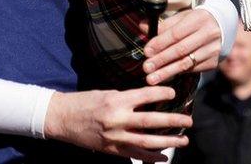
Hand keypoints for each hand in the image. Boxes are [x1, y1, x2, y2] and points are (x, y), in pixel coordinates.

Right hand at [44, 87, 191, 160]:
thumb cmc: (83, 102)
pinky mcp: (111, 150)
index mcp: (116, 101)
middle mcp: (117, 119)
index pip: (145, 96)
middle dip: (173, 121)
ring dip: (168, 142)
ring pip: (147, 142)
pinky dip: (151, 157)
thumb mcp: (105, 93)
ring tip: (183, 140)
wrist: (62, 118)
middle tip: (188, 120)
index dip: (162, 95)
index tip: (174, 94)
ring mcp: (115, 137)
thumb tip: (147, 101)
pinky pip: (135, 155)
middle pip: (151, 121)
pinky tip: (164, 157)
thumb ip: (125, 99)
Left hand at [142, 8, 220, 84]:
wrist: (221, 27)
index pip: (176, 34)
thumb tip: (143, 27)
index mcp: (199, 19)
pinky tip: (166, 76)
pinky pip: (192, 69)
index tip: (147, 51)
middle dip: (161, 60)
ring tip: (153, 78)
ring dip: (167, 72)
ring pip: (186, 63)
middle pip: (180, 50)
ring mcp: (213, 50)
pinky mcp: (214, 62)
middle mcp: (209, 34)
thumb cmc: (196, 21)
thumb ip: (163, 25)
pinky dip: (178, 73)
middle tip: (147, 68)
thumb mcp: (182, 17)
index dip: (160, 44)